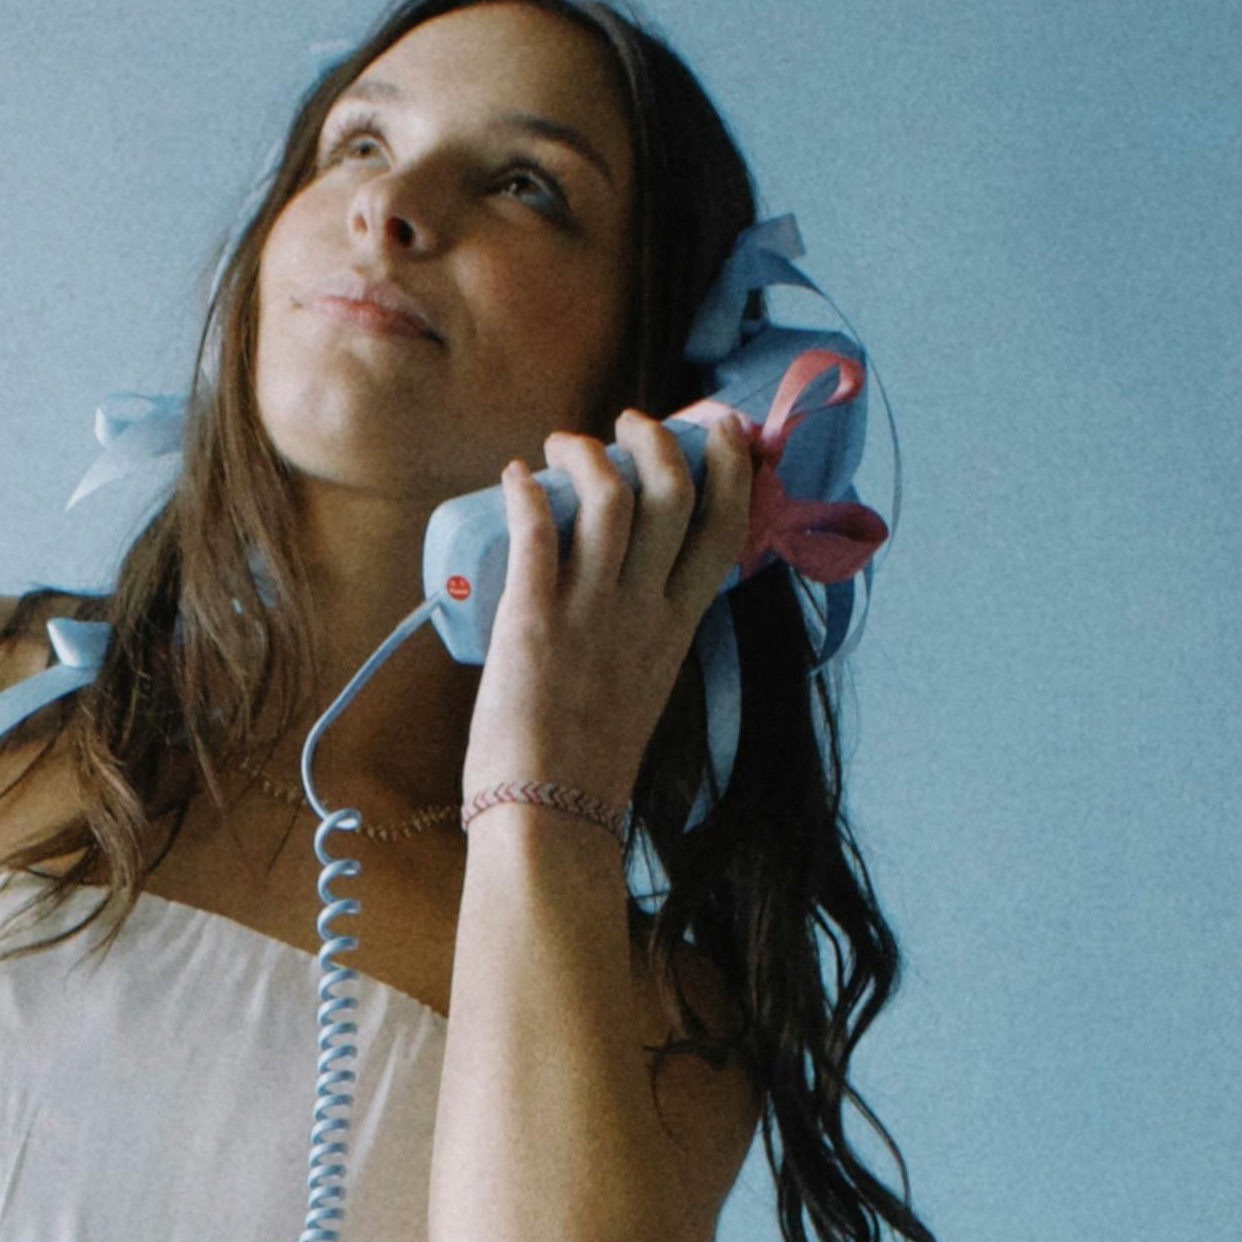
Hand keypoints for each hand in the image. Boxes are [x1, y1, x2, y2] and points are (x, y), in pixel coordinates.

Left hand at [464, 401, 758, 828]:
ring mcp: (591, 612)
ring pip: (609, 496)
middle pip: (672, 492)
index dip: (727, 465)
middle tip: (627, 424)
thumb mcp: (643, 686)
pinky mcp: (533, 621)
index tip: (715, 429)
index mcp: (679, 627)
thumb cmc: (588, 765)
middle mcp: (644, 610)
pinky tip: (514, 477)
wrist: (550, 818)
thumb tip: (623, 597)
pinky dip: (524, 490)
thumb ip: (643, 636)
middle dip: (656, 437)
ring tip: (563, 444)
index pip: (724, 526)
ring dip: (586, 452)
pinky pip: (536, 532)